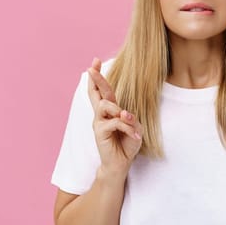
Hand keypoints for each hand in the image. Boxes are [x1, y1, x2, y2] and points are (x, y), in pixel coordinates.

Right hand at [87, 58, 143, 175]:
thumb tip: (123, 114)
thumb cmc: (126, 144)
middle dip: (95, 78)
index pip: (102, 90)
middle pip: (96, 92)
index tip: (95, 61)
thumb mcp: (134, 128)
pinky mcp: (99, 132)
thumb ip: (129, 118)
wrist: (120, 164)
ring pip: (106, 106)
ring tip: (128, 120)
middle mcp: (101, 114)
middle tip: (91, 67)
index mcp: (110, 110)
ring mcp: (98, 123)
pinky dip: (127, 128)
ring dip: (119, 111)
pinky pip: (115, 122)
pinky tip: (134, 136)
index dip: (98, 76)